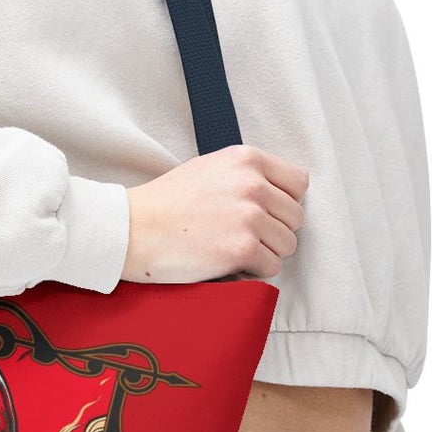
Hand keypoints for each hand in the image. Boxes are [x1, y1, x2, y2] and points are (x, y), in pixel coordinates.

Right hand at [122, 144, 307, 283]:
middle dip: (274, 230)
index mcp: (246, 159)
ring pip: (288, 244)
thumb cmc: (166, 202)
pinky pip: (272, 267)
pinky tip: (227, 262)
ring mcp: (249, 217)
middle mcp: (253, 184)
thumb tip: (280, 196)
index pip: (298, 182)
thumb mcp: (210, 168)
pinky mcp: (242, 249)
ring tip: (233, 248)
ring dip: (265, 252)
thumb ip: (247, 175)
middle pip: (295, 217)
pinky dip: (253, 271)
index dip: (284, 202)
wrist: (132, 228)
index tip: (266, 213)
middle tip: (243, 235)